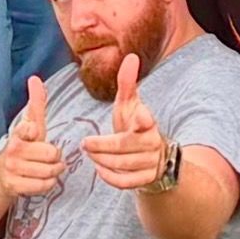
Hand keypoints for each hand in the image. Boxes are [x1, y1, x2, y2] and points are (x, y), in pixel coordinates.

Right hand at [0, 75, 66, 198]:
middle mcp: (14, 150)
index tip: (33, 132)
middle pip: (51, 154)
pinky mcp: (15, 186)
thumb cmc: (24, 145)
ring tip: (48, 167)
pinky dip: (48, 183)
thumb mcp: (31, 124)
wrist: (3, 174)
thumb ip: (36, 102)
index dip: (32, 130)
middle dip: (55, 156)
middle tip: (50, 156)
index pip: (27, 128)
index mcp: (19, 133)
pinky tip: (42, 178)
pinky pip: (44, 186)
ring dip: (54, 170)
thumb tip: (35, 78)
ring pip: (50, 171)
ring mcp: (13, 169)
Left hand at [81, 53, 166, 188]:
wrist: (154, 157)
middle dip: (103, 146)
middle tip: (85, 144)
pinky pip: (126, 182)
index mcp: (149, 123)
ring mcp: (150, 162)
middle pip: (125, 146)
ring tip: (90, 154)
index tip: (140, 114)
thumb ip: (127, 83)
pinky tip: (99, 168)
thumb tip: (131, 56)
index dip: (144, 118)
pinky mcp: (145, 179)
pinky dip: (110, 176)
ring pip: (123, 164)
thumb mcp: (130, 104)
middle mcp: (152, 142)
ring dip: (102, 160)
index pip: (148, 120)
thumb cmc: (135, 126)